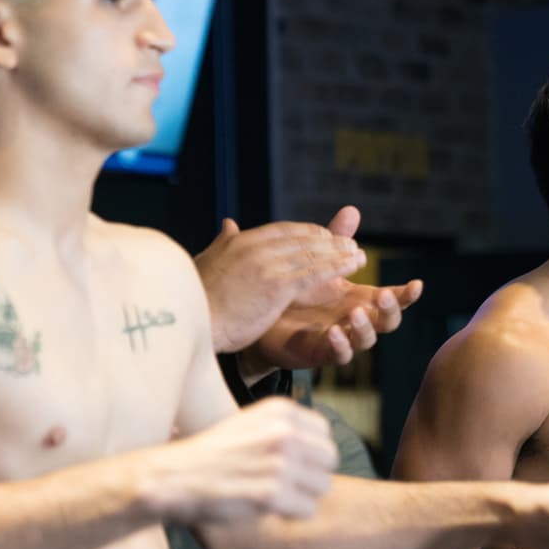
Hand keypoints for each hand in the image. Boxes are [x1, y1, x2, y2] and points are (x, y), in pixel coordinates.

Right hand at [147, 397, 338, 523]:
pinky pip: (308, 509)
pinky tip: (268, 508)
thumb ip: (284, 428)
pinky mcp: (272, 494)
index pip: (325, 433)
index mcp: (280, 410)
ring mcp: (279, 463)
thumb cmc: (213, 454)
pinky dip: (292, 514)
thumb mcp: (250, 423)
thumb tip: (320, 446)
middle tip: (285, 483)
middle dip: (311, 474)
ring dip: (303, 496)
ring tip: (275, 495)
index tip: (289, 463)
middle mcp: (283, 432)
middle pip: (329, 460)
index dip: (310, 453)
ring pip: (322, 486)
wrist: (176, 477)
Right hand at [194, 215, 366, 353]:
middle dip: (328, 241)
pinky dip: (337, 267)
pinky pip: (314, 273)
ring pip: (312, 254)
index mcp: (239, 243)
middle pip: (301, 238)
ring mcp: (266, 265)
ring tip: (359, 254)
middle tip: (349, 243)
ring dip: (339, 252)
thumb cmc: (195, 302)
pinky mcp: (276, 286)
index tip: (324, 235)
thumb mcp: (208, 263)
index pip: (282, 231)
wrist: (190, 324)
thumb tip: (227, 224)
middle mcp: (254, 248)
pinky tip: (353, 266)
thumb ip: (222, 244)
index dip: (306, 232)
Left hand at [239, 206, 422, 380]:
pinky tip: (334, 333)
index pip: (392, 297)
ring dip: (365, 328)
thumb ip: (337, 240)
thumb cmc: (298, 291)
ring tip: (354, 313)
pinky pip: (340, 355)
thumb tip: (352, 209)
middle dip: (391, 309)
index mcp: (359, 297)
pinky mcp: (323, 353)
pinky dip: (341, 346)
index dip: (406, 294)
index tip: (417, 284)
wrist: (265, 318)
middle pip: (388, 321)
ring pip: (367, 340)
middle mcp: (356, 320)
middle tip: (384, 296)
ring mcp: (342, 337)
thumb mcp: (318, 262)